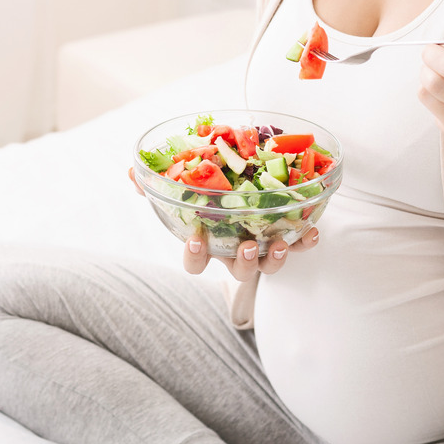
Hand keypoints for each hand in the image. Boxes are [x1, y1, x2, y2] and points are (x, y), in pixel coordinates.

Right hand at [128, 167, 320, 280]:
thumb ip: (158, 183)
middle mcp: (235, 251)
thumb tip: (132, 172)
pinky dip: (304, 242)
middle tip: (246, 245)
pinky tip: (311, 232)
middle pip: (238, 271)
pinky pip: (297, 246)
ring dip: (274, 258)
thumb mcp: (183, 187)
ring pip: (267, 266)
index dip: (195, 257)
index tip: (197, 241)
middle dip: (243, 262)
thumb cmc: (209, 194)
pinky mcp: (286, 238)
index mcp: (209, 243)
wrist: (249, 184)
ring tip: (278, 243)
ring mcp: (262, 248)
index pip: (196, 263)